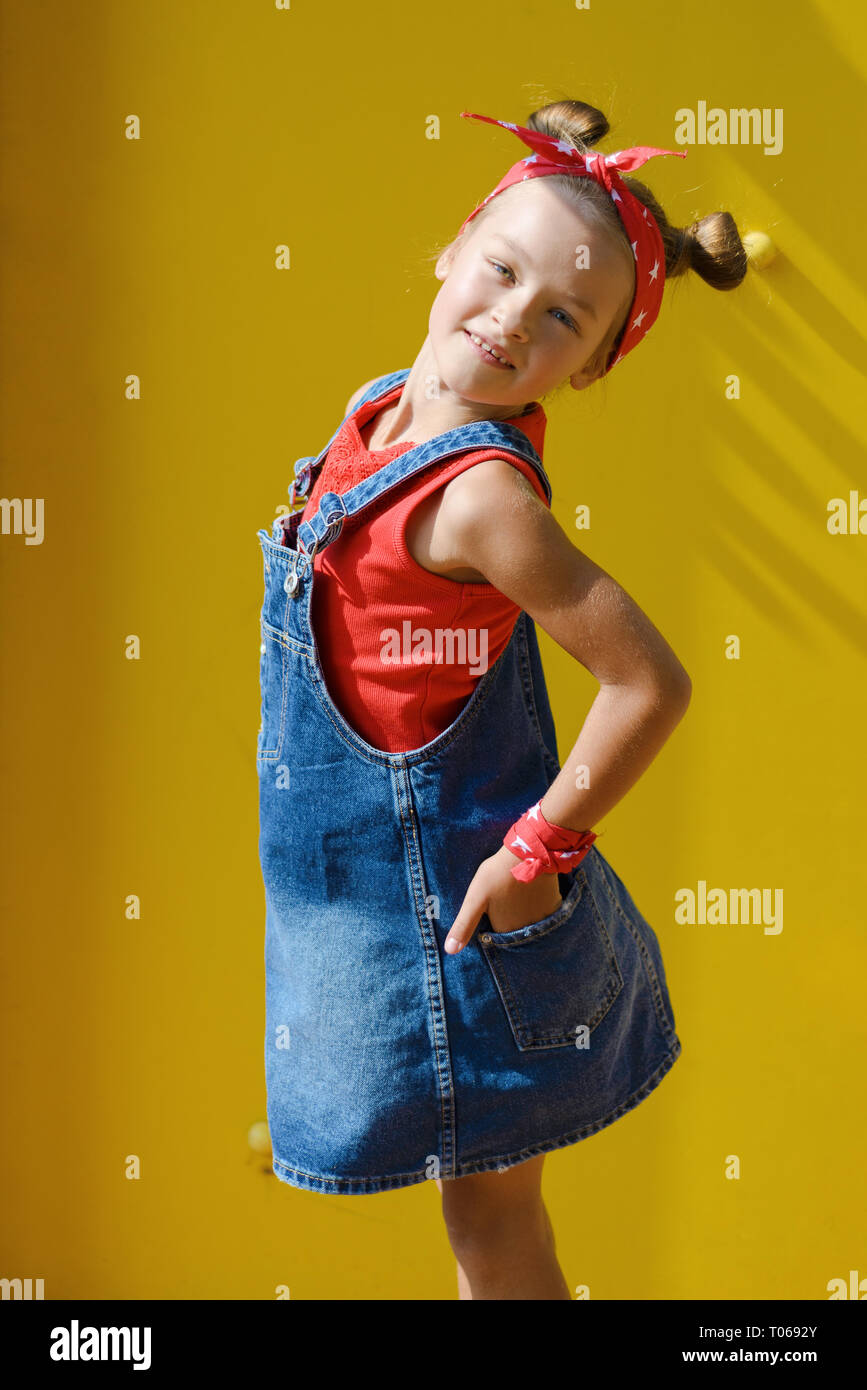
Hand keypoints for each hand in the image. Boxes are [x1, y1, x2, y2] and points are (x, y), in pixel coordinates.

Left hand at [443, 845, 562, 953]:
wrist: (529, 852)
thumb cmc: (497, 874)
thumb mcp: (475, 899)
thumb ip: (464, 926)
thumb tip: (450, 951)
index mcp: (505, 930)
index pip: (494, 929)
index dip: (491, 914)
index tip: (491, 900)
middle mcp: (526, 930)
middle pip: (512, 924)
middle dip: (508, 912)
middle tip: (504, 891)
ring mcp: (543, 918)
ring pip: (528, 917)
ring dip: (523, 907)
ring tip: (516, 888)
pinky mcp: (555, 905)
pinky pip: (543, 909)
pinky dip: (538, 901)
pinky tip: (531, 887)